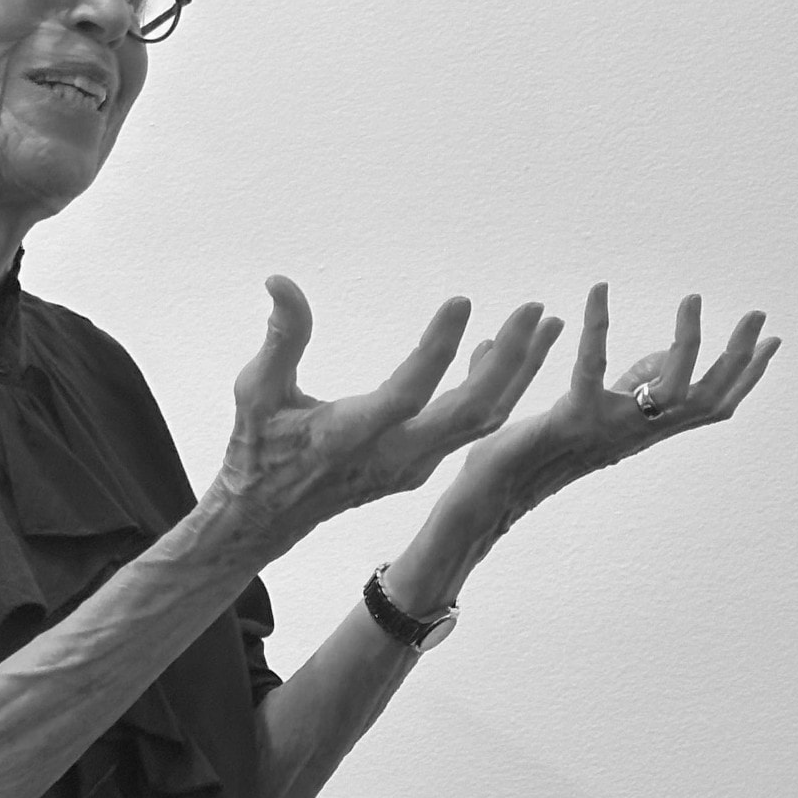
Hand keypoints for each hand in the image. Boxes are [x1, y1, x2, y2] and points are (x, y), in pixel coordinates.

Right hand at [208, 275, 564, 559]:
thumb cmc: (257, 447)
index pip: (408, 393)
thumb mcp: (257, 391)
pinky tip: (497, 350)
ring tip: (540, 323)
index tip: (463, 301)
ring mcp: (413, 466)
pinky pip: (470, 427)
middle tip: (532, 309)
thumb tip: (280, 280)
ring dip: (517, 373)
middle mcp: (392, 458)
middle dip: (510, 361)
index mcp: (349, 437)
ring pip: (482, 422)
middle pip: (470, 414)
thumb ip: (281, 338)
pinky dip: (493, 388)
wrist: (268, 516)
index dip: (437, 349)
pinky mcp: (421, 467)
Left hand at [457, 285, 780, 525]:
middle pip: (706, 400)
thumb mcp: (592, 415)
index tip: (772, 340)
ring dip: (688, 343)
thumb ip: (628, 387)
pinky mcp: (570, 421)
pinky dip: (596, 327)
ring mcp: (607, 430)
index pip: (711, 408)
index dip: (746, 377)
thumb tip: (655, 359)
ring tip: (693, 298)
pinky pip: (590, 370)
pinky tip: (598, 290)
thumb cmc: (534, 452)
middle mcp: (635, 435)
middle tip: (757, 314)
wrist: (492, 491)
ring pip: (670, 391)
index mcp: (643, 432)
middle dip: (740, 358)